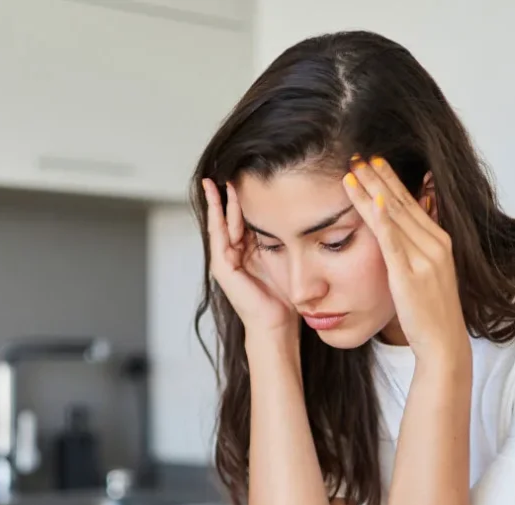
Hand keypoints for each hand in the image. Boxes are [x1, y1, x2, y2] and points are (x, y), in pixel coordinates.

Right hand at [202, 178, 297, 339]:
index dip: (243, 198)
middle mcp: (234, 254)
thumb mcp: (286, 257)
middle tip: (229, 169)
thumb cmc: (285, 296)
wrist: (278, 324)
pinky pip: (218, 235)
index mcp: (248, 251)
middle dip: (228, 194)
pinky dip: (216, 216)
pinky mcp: (222, 267)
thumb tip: (298, 211)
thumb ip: (284, 237)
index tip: (246, 175)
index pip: (242, 218)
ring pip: (222, 222)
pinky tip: (217, 198)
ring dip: (220, 200)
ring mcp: (225, 260)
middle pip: (229, 217)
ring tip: (219, 178)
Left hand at [343, 157, 469, 367]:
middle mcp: (435, 244)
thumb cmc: (431, 310)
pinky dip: (382, 220)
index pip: (411, 202)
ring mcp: (424, 258)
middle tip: (358, 155)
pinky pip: (393, 242)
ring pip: (394, 216)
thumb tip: (410, 226)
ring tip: (353, 171)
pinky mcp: (410, 275)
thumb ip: (420, 246)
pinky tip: (371, 201)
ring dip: (371, 191)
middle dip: (378, 177)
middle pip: (402, 202)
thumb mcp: (429, 272)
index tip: (373, 161)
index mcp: (439, 240)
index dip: (390, 180)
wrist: (443, 341)